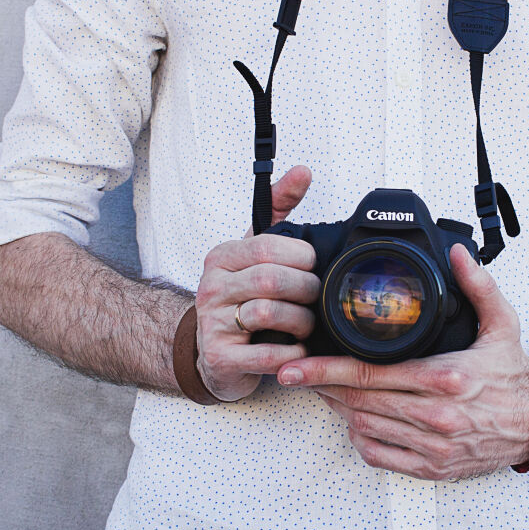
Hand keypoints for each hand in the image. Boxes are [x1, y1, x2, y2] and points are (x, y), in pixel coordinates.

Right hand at [194, 166, 318, 401]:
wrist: (213, 353)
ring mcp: (213, 323)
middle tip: (316, 298)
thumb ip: (279, 209)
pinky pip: (266, 354)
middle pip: (271, 280)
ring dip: (301, 321)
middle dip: (306, 290)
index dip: (302, 258)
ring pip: (268, 313)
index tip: (312, 267)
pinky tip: (297, 349)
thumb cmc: (241, 298)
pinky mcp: (221, 357)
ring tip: (307, 324)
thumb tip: (302, 171)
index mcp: (223, 257)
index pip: (268, 246)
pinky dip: (291, 353)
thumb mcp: (254, 252)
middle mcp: (212, 286)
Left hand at [277, 244, 528, 479]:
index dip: (326, 369)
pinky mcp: (434, 468)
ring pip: (364, 428)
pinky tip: (357, 422)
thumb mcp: (502, 323)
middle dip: (322, 388)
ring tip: (327, 391)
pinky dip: (361, 440)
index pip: (370, 372)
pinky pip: (381, 457)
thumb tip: (458, 253)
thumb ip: (478, 285)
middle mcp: (437, 415)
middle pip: (358, 401)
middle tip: (299, 374)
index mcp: (446, 377)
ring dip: (340, 410)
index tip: (297, 365)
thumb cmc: (513, 374)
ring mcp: (434, 445)